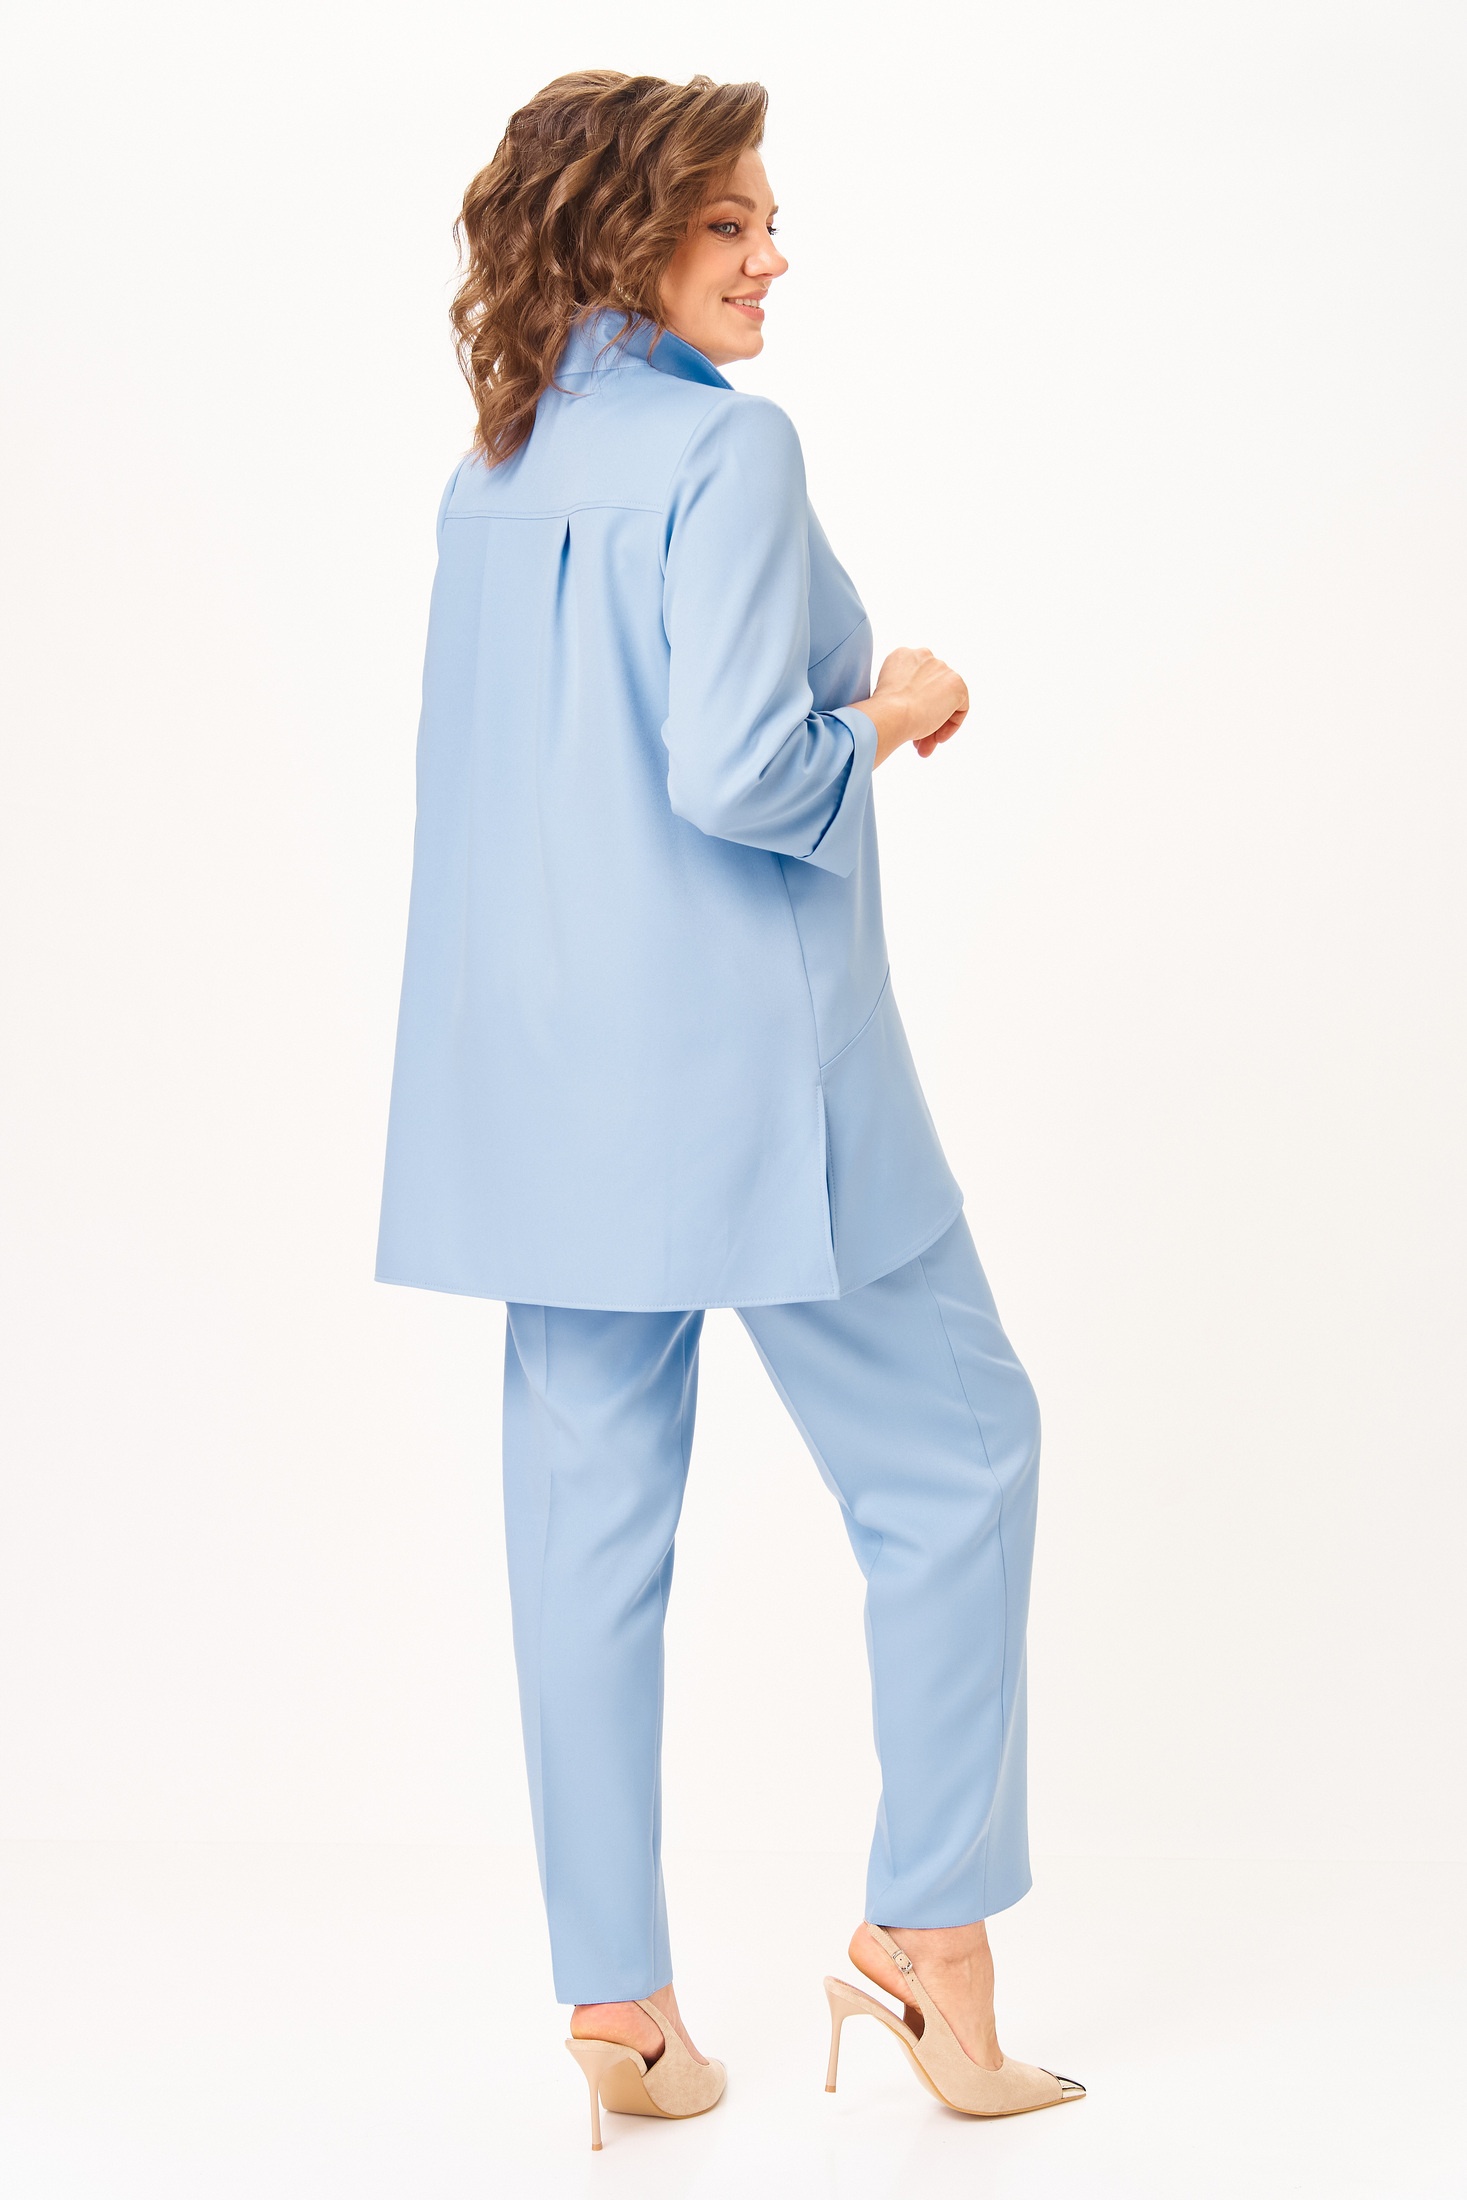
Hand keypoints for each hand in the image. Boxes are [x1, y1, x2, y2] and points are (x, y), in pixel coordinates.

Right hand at [854, 648, 969, 766]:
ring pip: (944, 702)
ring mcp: (942, 668)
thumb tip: (913, 712)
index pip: (916, 682)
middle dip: (925, 719)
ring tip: (923, 748)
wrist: (890, 714)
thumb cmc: (882, 712)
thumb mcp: (888, 697)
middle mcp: (923, 656)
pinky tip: (936, 738)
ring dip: (935, 726)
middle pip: (931, 692)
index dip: (912, 707)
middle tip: (916, 743)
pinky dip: (950, 726)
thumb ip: (902, 696)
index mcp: (902, 656)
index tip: (907, 725)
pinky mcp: (957, 684)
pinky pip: (960, 708)